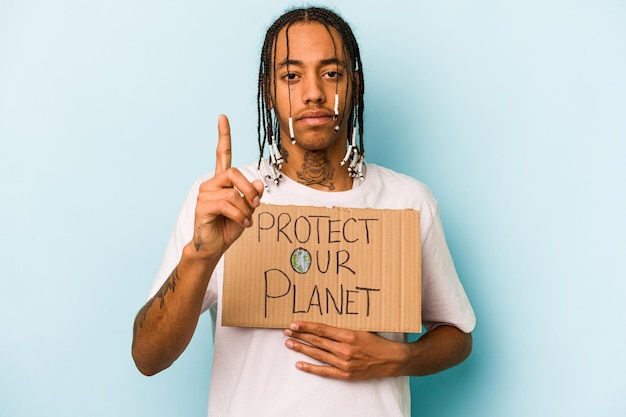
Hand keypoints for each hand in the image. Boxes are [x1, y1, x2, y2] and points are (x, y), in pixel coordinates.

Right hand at [192, 115, 264, 259]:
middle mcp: (211, 184)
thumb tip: (258, 184)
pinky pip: (227, 204)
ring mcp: (205, 194)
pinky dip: (240, 215)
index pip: (221, 154)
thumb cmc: (228, 228)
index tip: (222, 117)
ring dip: (245, 208)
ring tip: (246, 220)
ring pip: (232, 192)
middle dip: (249, 189)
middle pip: (234, 172)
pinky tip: (242, 224)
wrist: (213, 247)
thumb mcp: (247, 211)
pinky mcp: (202, 206)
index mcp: (222, 181)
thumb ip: (252, 197)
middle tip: (256, 204)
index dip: (223, 136)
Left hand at [283, 321, 407, 380]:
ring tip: (289, 343)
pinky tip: (299, 364)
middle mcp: (344, 349)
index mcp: (348, 335)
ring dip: (302, 348)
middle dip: (300, 335)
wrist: (393, 359)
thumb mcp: (362, 328)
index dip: (306, 326)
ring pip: (318, 354)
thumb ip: (344, 327)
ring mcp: (344, 363)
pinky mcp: (346, 374)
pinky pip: (324, 371)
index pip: (321, 329)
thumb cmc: (378, 342)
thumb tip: (325, 323)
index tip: (294, 323)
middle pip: (317, 341)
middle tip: (286, 331)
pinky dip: (311, 368)